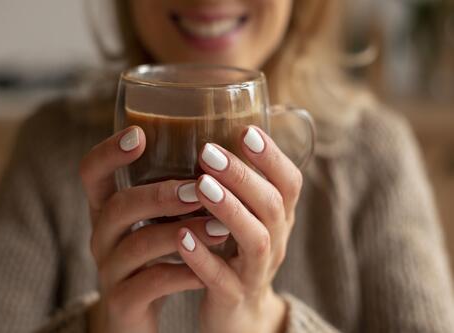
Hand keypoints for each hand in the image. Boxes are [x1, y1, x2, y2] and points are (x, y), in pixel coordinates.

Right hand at [80, 126, 227, 332]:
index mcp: (107, 209)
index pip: (92, 173)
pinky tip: (210, 268)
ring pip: (137, 245)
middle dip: (159, 195)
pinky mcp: (123, 302)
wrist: (138, 315)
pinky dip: (184, 273)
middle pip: (118, 206)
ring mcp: (110, 269)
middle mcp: (102, 235)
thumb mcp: (155, 221)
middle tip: (198, 189)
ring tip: (220, 228)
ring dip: (180, 233)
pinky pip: (152, 284)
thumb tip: (215, 151)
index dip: (108, 152)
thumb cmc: (154, 256)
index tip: (139, 134)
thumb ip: (170, 192)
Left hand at [176, 126, 301, 332]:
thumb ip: (240, 184)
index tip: (246, 130)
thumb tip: (215, 129)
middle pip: (272, 206)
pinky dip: (203, 258)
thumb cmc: (237, 252)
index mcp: (279, 217)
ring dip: (230, 210)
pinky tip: (181, 237)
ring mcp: (256, 271)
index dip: (272, 157)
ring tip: (201, 186)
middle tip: (208, 152)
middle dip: (243, 176)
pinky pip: (222, 280)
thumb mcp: (247, 217)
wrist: (240, 314)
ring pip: (255, 240)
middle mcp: (275, 241)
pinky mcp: (233, 297)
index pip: (289, 183)